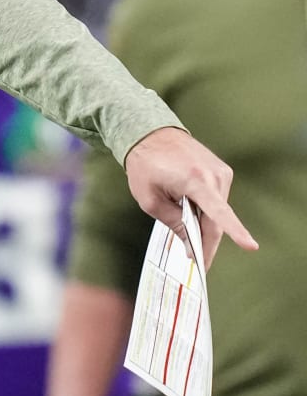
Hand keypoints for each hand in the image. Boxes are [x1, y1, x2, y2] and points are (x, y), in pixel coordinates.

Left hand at [124, 126, 256, 268]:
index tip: (250, 246)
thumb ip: (172, 221)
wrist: (150, 133)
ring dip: (205, 226)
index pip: (219, 212)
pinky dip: (207, 212)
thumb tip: (190, 241)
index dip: (235, 231)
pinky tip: (194, 217)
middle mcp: (214, 175)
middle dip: (207, 243)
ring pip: (217, 211)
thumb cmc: (145, 164)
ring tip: (188, 235)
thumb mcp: (149, 199)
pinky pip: (216, 199)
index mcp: (195, 180)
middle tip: (198, 262)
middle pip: (216, 219)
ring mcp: (220, 172)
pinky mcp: (221, 171)